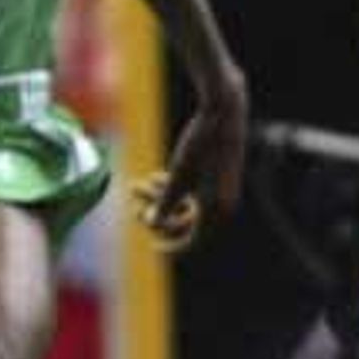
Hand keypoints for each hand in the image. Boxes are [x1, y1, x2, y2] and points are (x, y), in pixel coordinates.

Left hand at [135, 75, 248, 249]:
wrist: (223, 110)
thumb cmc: (199, 144)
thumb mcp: (178, 176)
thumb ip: (165, 204)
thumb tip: (152, 224)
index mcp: (218, 211)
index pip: (193, 242)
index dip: (171, 246)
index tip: (152, 248)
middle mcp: (224, 205)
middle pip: (186, 223)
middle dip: (158, 215)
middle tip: (134, 206)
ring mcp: (222, 191)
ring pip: (186, 206)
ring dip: (160, 199)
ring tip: (137, 186)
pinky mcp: (219, 176)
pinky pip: (193, 194)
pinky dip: (173, 189)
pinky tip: (156, 177)